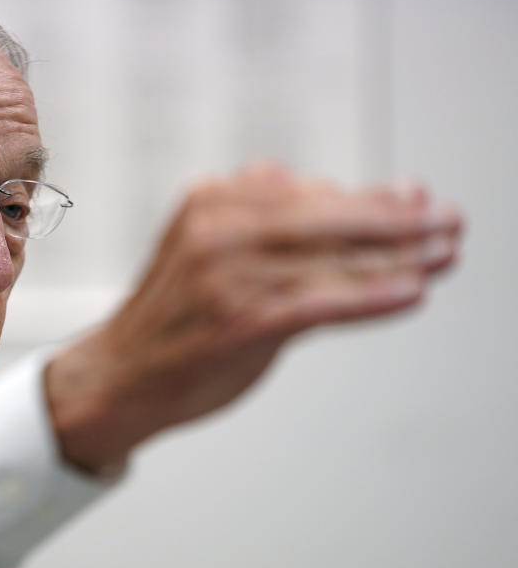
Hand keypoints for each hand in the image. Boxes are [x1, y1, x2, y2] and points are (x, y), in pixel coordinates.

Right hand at [45, 164, 462, 472]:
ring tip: (444, 255)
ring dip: (398, 258)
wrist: (119, 375)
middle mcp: (217, 227)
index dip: (372, 199)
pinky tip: (410, 292)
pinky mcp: (239, 320)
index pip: (309, 194)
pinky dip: (370, 296)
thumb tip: (341, 192)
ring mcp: (226, 273)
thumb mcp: (208, 248)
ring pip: (329, 258)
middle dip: (397, 221)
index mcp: (211, 200)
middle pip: (326, 217)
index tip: (418, 197)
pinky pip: (319, 301)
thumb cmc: (174, 318)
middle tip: (449, 220)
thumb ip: (270, 224)